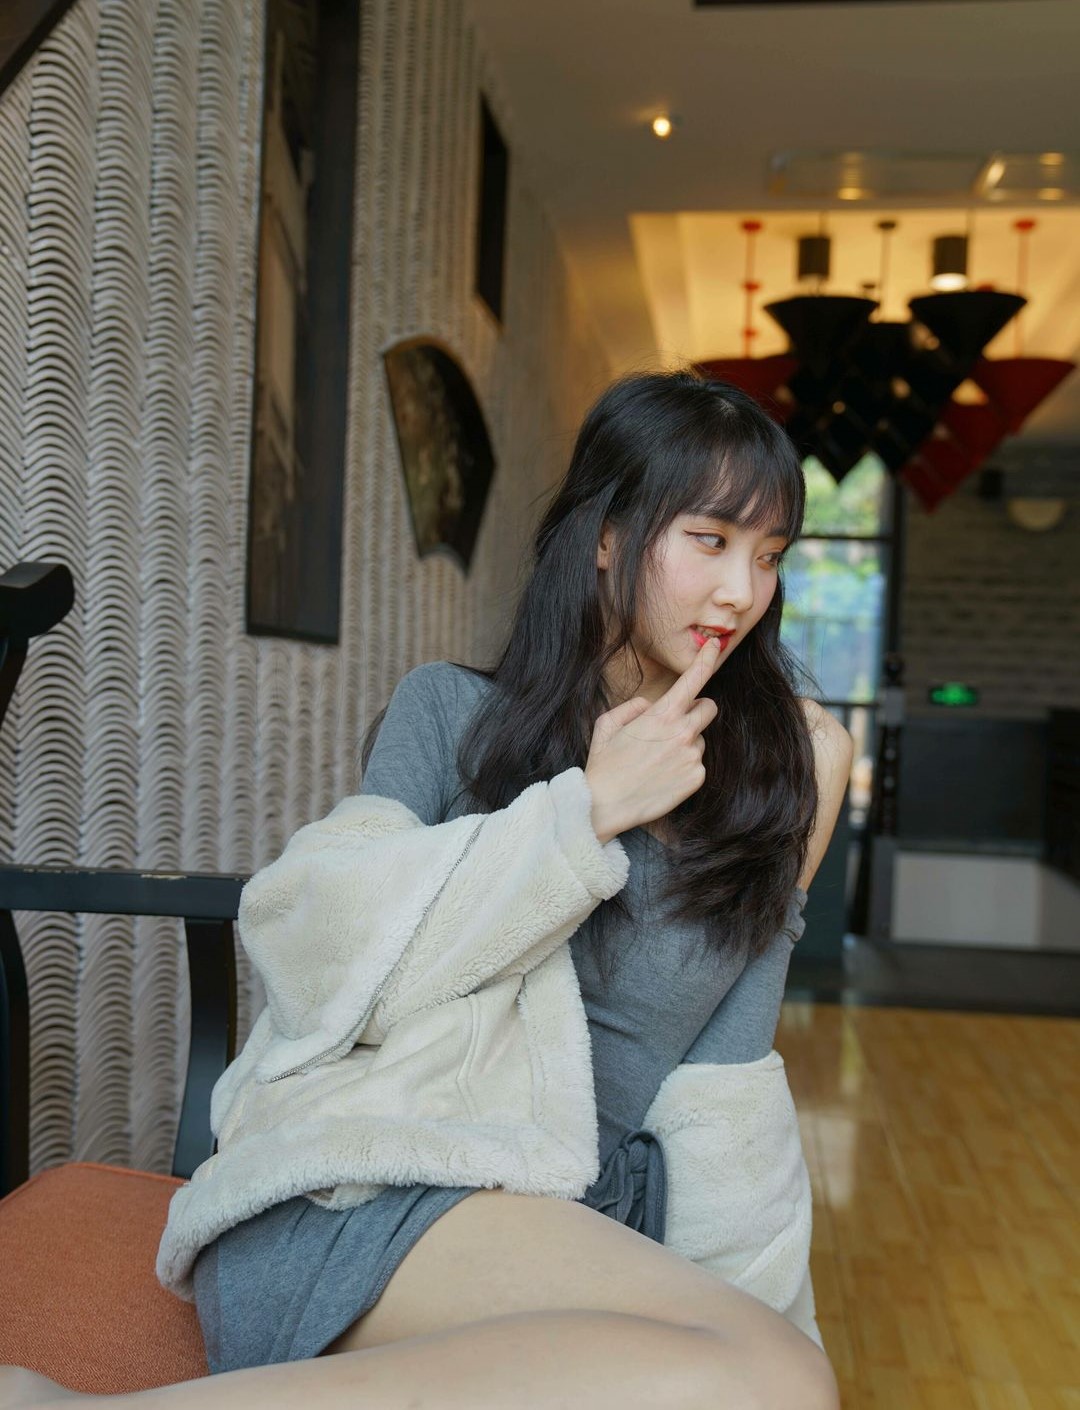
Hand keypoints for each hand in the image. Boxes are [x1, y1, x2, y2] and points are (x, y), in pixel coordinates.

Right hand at [584, 637, 722, 844]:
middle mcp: (683, 733)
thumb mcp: (607, 724)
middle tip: (673, 724)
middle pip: (709, 708)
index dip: (707, 659)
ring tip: (657, 760)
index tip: (715, 646)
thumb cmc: (604, 764)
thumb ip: (634, 707)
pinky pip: (698, 764)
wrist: (605, 805)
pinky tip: (662, 776)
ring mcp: (692, 757)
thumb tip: (651, 706)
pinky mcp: (696, 779)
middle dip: (696, 710)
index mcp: (662, 715)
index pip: (694, 679)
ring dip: (685, 743)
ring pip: (700, 739)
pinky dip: (684, 767)